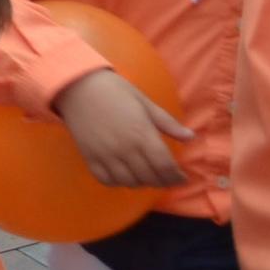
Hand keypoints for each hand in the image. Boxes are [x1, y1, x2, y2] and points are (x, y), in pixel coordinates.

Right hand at [53, 69, 192, 187]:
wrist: (78, 86)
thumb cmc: (115, 91)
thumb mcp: (145, 103)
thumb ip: (168, 123)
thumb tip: (191, 137)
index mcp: (142, 134)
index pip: (165, 166)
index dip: (176, 177)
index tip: (181, 177)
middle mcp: (125, 149)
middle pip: (150, 178)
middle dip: (163, 181)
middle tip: (167, 178)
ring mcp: (106, 155)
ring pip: (130, 183)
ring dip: (142, 182)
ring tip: (146, 175)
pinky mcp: (90, 157)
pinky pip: (107, 181)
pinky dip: (119, 182)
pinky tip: (124, 174)